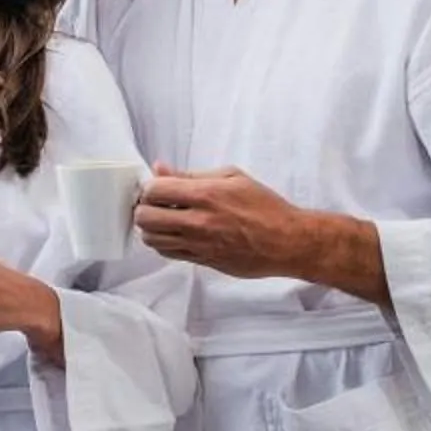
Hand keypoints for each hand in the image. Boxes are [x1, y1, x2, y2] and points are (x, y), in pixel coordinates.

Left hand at [134, 167, 310, 277]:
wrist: (286, 241)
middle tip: (155, 204)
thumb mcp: (232, 177)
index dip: (150, 187)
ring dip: (151, 227)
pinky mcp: (201, 261)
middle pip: (145, 217)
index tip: (157, 187)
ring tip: (164, 219)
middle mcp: (198, 222)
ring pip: (152, 239)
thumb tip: (161, 168)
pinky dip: (163, 243)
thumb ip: (192, 174)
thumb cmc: (265, 207)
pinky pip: (167, 253)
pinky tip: (174, 233)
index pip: (154, 190)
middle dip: (144, 208)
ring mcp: (198, 245)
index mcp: (205, 195)